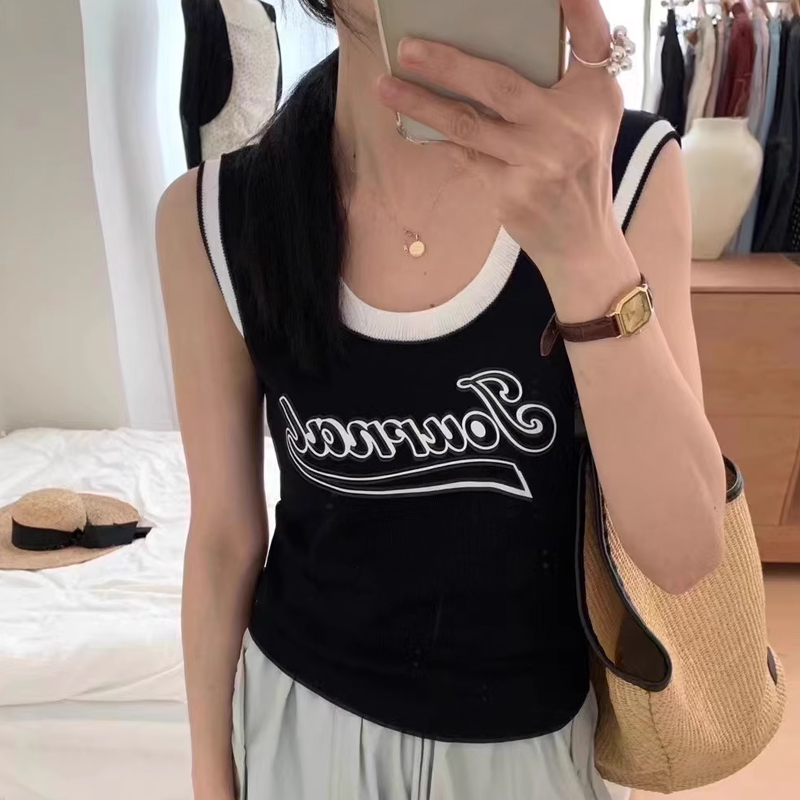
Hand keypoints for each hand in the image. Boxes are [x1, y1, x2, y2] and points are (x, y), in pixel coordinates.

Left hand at [376, 0, 629, 301]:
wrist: (580, 237)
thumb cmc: (582, 165)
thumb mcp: (594, 112)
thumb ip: (570, 72)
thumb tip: (511, 35)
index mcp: (594, 96)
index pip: (590, 41)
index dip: (576, 8)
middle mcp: (568, 127)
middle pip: (500, 86)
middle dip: (449, 65)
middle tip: (407, 48)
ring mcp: (536, 163)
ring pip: (468, 126)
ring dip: (422, 105)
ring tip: (385, 87)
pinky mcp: (510, 192)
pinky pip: (463, 155)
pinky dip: (436, 137)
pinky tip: (409, 123)